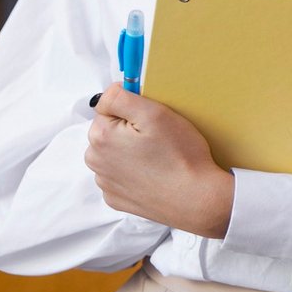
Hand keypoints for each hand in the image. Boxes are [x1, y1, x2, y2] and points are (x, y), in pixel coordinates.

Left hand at [85, 84, 235, 237]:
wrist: (195, 199)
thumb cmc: (179, 156)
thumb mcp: (154, 114)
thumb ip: (122, 97)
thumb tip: (108, 92)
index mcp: (100, 137)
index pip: (109, 107)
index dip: (133, 109)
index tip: (152, 120)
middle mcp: (96, 160)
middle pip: (109, 130)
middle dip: (130, 130)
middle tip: (159, 138)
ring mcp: (105, 182)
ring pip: (114, 153)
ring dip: (131, 150)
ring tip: (159, 156)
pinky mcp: (116, 198)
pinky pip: (120, 175)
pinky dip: (134, 171)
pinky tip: (154, 173)